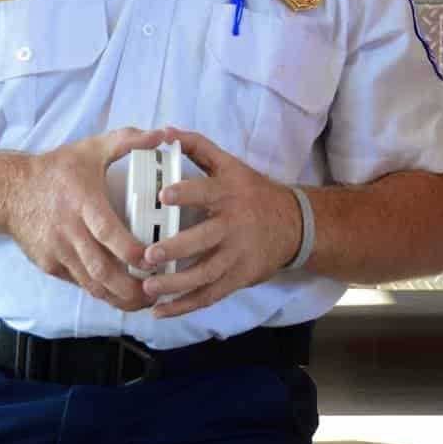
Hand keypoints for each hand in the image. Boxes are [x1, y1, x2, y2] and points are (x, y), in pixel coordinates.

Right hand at [4, 126, 163, 311]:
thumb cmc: (56, 170)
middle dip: (130, 288)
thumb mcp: (91, 148)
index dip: (132, 252)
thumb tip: (160, 134)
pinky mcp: (49, 265)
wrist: (9, 191)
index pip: (109, 233)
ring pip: (90, 284)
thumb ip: (127, 140)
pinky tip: (120, 296)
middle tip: (156, 292)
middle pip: (102, 269)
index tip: (154, 260)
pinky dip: (100, 293)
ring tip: (144, 302)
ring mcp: (58, 252)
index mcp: (84, 203)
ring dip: (118, 297)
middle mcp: (70, 232)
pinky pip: (78, 284)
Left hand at [140, 130, 303, 316]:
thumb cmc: (253, 193)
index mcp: (229, 194)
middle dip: (174, 249)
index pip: (206, 191)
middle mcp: (233, 224)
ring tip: (148, 288)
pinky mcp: (240, 277)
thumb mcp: (231, 165)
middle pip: (203, 239)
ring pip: (205, 273)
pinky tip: (160, 311)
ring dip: (175, 284)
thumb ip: (198, 147)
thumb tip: (165, 132)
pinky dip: (185, 306)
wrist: (294, 224)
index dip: (185, 193)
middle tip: (147, 256)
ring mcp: (237, 254)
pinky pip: (210, 295)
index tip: (162, 196)